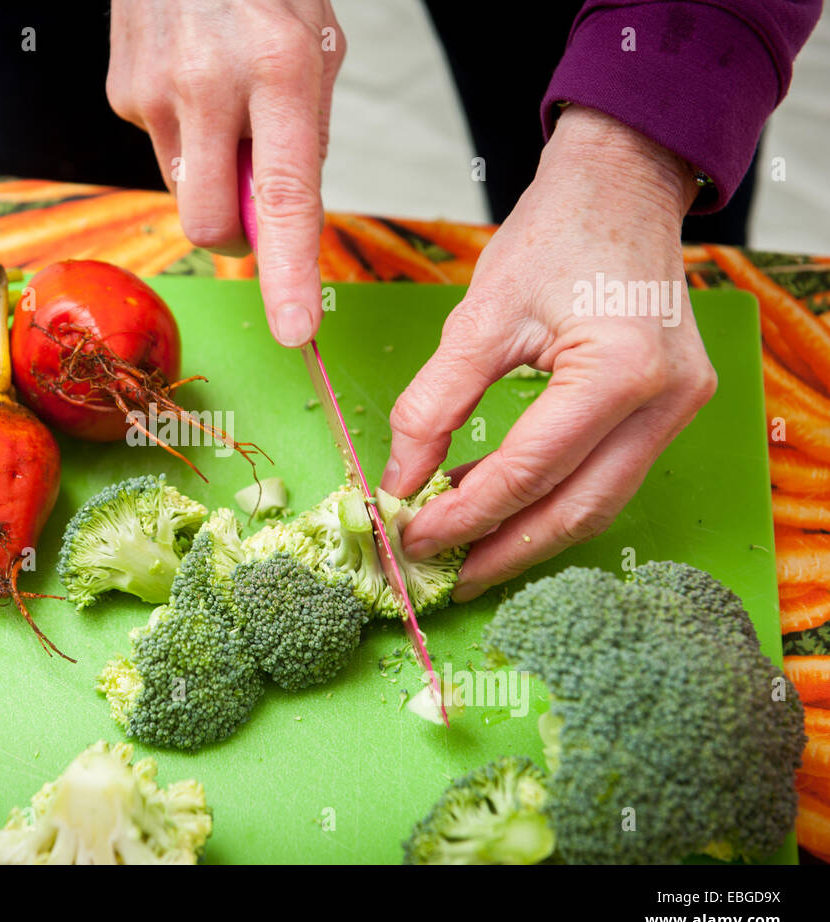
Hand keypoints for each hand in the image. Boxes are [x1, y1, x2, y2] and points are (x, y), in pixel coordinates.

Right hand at [106, 0, 344, 346]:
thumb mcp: (314, 48)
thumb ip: (301, 138)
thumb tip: (278, 218)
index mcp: (278, 70)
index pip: (284, 200)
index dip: (287, 274)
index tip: (295, 331)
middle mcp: (208, 84)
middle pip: (208, 223)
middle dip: (233, 233)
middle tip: (253, 198)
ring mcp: (152, 91)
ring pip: (183, 188)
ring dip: (209, 172)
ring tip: (222, 103)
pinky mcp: (119, 92)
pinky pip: (158, 148)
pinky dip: (182, 134)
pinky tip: (191, 79)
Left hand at [380, 106, 716, 600]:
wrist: (619, 189)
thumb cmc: (555, 235)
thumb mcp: (479, 318)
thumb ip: (434, 405)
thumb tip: (399, 481)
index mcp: (621, 371)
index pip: (528, 472)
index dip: (463, 515)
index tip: (410, 538)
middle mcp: (667, 402)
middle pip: (576, 510)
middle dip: (502, 551)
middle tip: (442, 576)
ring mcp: (679, 410)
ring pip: (596, 503)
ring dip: (526, 534)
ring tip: (463, 552)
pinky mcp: (669, 410)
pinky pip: (605, 475)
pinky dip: (549, 498)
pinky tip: (496, 505)